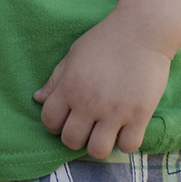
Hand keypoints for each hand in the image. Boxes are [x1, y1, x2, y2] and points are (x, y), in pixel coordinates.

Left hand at [33, 12, 170, 159]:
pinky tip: (126, 128)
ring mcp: (115, 111)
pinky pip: (128, 147)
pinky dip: (125, 142)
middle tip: (87, 125)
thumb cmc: (105, 39)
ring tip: (105, 131)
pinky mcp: (139, 115)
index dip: (55, 123)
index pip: (49, 121)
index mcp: (70, 86)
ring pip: (98, 151)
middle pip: (71, 141)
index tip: (67, 117)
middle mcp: (89, 103)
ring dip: (99, 144)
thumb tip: (38, 99)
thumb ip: (56, 79)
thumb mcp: (74, 54)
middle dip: (76, 137)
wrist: (142, 30)